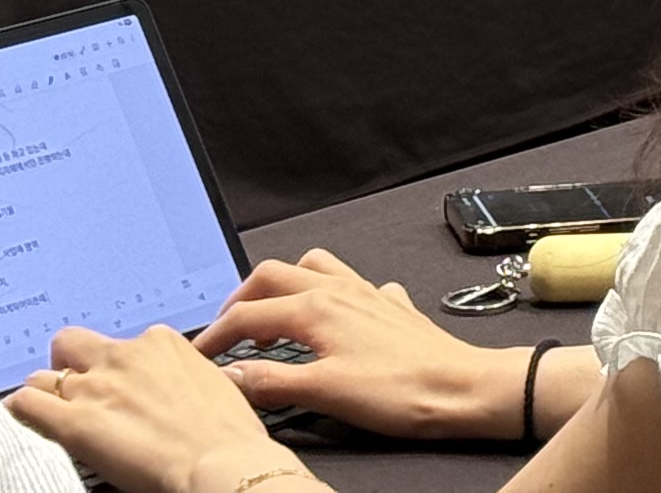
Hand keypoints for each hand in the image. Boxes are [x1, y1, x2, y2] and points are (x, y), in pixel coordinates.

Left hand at [10, 323, 294, 492]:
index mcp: (160, 343)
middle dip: (67, 364)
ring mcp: (96, 388)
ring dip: (45, 392)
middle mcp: (123, 356)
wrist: (220, 463)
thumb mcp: (214, 384)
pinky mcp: (75, 422)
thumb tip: (184, 387)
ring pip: (44, 375)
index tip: (117, 384)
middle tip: (75, 389)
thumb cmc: (229, 435)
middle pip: (71, 344)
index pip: (119, 343)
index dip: (113, 367)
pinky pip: (27, 404)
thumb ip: (184, 376)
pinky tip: (24, 418)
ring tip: (50, 411)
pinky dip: (22, 410)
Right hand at [185, 250, 528, 438]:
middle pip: (272, 277)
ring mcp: (365, 293)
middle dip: (241, 299)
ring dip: (282, 286)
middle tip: (225, 331)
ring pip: (310, 268)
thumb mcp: (325, 393)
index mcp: (316, 307)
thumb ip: (272, 382)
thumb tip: (230, 376)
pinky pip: (349, 283)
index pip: (248, 315)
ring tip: (271, 317)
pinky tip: (331, 318)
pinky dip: (327, 293)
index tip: (198, 355)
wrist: (462, 389)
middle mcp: (338, 290)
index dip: (216, 336)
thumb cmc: (402, 391)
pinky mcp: (388, 306)